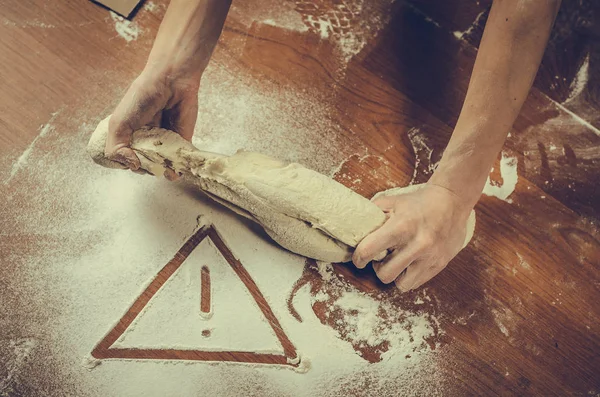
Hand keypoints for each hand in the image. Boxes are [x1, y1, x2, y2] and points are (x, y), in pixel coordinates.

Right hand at [105, 69, 199, 178]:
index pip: (125, 161)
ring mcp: (164, 145)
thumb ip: (116, 149)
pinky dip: (178, 172)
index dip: (126, 164)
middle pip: (144, 167)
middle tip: (147, 158)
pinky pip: (180, 164)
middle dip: (145, 168)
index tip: (130, 159)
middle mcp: (146, 143)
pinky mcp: (182, 144)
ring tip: (162, 165)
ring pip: (162, 168)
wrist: (170, 82)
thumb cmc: (141, 98)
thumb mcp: (119, 123)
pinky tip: (174, 172)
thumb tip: (134, 167)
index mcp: (129, 137)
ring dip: (162, 172)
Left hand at [352, 183, 472, 291]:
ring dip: (395, 275)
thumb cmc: (419, 202)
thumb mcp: (393, 201)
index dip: (358, 257)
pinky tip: (409, 263)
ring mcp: (430, 257)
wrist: (452, 201)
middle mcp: (417, 244)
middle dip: (377, 268)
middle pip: (384, 274)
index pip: (369, 250)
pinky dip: (409, 277)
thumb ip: (373, 214)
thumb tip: (355, 227)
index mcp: (401, 226)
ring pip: (401, 284)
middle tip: (380, 259)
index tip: (358, 259)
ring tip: (396, 263)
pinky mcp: (439, 264)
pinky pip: (417, 283)